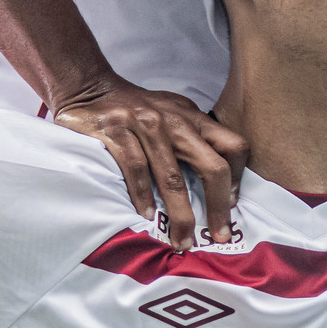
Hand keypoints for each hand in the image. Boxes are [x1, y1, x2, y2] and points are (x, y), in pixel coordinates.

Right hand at [53, 76, 247, 250]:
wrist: (89, 87)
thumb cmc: (135, 108)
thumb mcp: (172, 114)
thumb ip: (193, 137)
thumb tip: (215, 184)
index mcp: (194, 118)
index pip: (234, 147)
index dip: (238, 180)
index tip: (231, 206)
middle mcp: (175, 120)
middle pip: (212, 167)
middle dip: (218, 207)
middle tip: (219, 235)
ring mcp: (145, 124)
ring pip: (172, 177)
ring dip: (179, 214)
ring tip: (180, 239)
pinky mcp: (116, 130)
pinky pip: (136, 169)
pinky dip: (143, 196)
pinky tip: (146, 215)